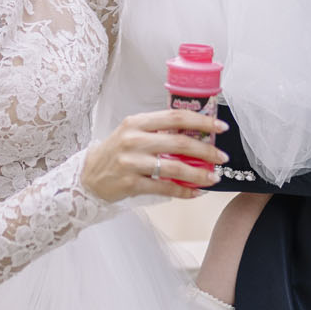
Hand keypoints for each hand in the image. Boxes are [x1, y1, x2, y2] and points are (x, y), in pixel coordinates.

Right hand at [80, 109, 225, 201]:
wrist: (88, 177)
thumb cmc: (116, 152)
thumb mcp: (133, 133)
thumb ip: (158, 131)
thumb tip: (196, 134)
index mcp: (137, 122)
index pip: (175, 117)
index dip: (201, 121)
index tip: (220, 127)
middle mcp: (133, 139)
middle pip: (178, 142)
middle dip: (206, 150)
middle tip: (222, 157)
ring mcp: (131, 162)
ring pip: (174, 167)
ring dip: (198, 173)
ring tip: (214, 177)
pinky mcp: (130, 183)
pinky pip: (164, 188)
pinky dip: (183, 191)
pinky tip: (196, 192)